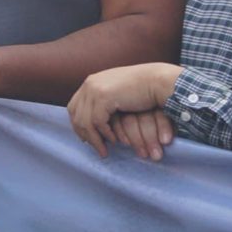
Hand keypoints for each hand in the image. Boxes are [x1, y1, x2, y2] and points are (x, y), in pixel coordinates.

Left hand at [67, 63, 183, 157]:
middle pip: (76, 114)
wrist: (157, 80)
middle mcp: (89, 84)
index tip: (87, 139)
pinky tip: (114, 140)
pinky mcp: (104, 97)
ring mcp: (95, 89)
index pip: (74, 107)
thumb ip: (105, 102)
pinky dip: (105, 134)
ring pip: (85, 121)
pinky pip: (98, 122)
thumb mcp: (118, 93)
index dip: (79, 124)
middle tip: (96, 148)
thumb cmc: (143, 89)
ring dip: (95, 139)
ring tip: (104, 150)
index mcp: (91, 82)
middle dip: (84, 134)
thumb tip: (95, 120)